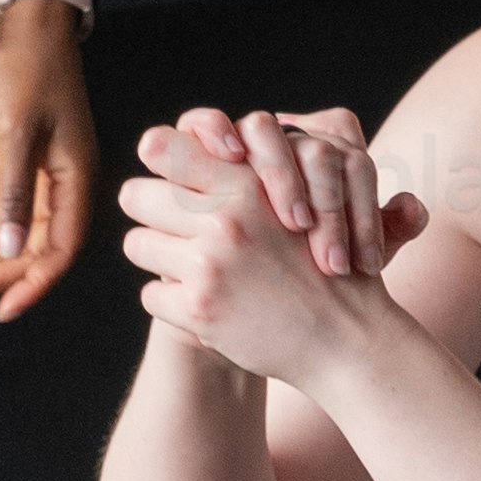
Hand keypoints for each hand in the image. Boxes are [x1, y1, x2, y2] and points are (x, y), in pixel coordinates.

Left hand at [0, 0, 98, 322]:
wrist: (30, 32)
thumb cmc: (29, 73)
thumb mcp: (17, 134)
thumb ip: (14, 193)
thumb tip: (9, 247)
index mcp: (77, 181)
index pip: (60, 251)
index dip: (33, 284)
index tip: (1, 308)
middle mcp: (69, 187)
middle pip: (39, 251)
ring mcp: (53, 179)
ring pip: (25, 237)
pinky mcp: (35, 170)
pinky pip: (18, 216)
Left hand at [113, 104, 428, 382]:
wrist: (347, 337)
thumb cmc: (317, 264)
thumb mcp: (291, 200)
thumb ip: (236, 175)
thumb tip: (156, 144)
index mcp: (244, 182)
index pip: (159, 145)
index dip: (160, 163)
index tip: (174, 182)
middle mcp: (223, 216)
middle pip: (134, 195)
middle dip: (151, 213)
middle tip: (176, 232)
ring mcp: (209, 263)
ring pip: (136, 244)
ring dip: (161, 259)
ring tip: (197, 271)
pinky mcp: (199, 307)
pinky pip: (150, 294)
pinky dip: (174, 304)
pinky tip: (209, 307)